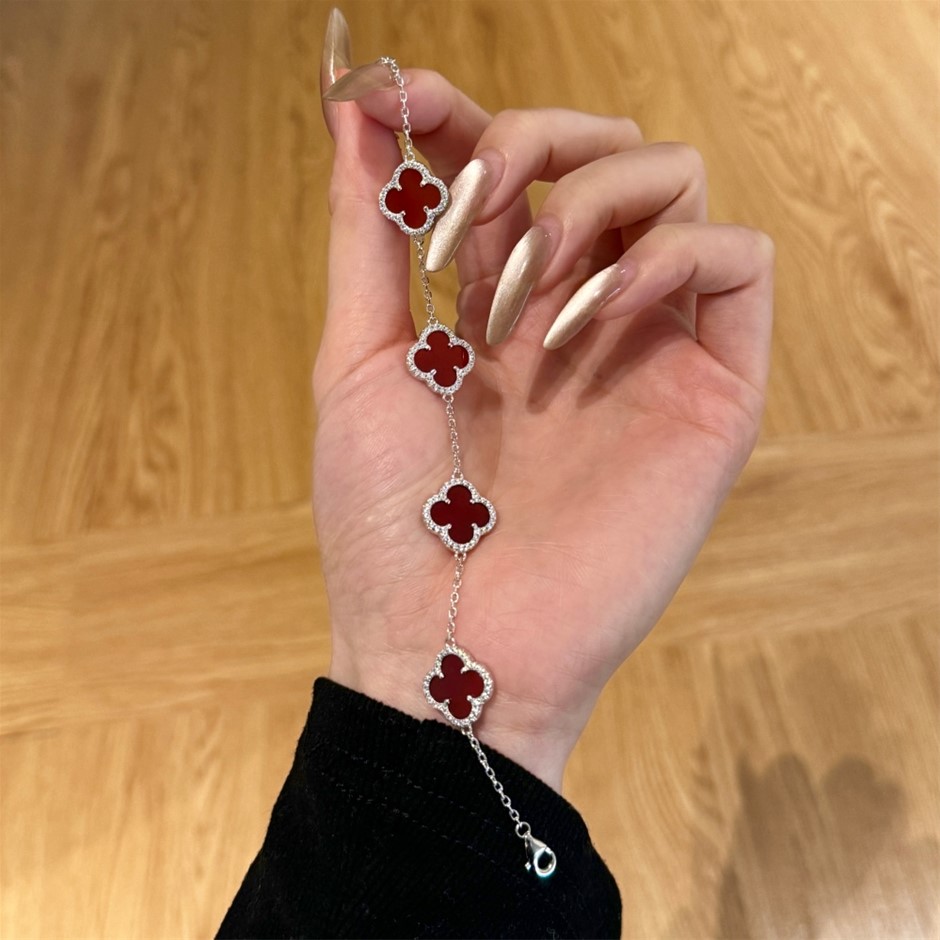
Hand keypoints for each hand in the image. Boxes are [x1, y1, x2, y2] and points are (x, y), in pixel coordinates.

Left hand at [316, 50, 772, 790]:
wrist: (449, 644)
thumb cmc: (390, 522)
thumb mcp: (357, 361)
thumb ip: (366, 234)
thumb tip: (352, 111)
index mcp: (493, 306)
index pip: (509, 166)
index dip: (464, 113)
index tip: (406, 95)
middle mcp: (575, 314)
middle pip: (604, 153)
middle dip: (535, 146)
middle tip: (478, 217)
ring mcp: (645, 348)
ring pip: (676, 186)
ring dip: (594, 202)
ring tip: (529, 293)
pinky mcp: (711, 393)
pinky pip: (738, 264)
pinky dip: (670, 255)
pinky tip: (593, 316)